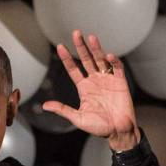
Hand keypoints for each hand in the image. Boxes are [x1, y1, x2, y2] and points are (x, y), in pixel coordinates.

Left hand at [43, 30, 138, 150]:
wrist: (119, 132)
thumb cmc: (99, 127)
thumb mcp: (78, 118)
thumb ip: (63, 110)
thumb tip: (44, 106)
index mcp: (84, 88)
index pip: (73, 69)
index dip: (67, 58)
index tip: (60, 47)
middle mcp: (95, 81)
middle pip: (87, 59)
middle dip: (81, 47)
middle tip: (76, 33)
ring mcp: (108, 80)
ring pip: (101, 60)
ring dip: (96, 49)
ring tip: (91, 38)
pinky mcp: (120, 82)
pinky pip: (117, 68)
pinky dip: (114, 61)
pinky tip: (109, 56)